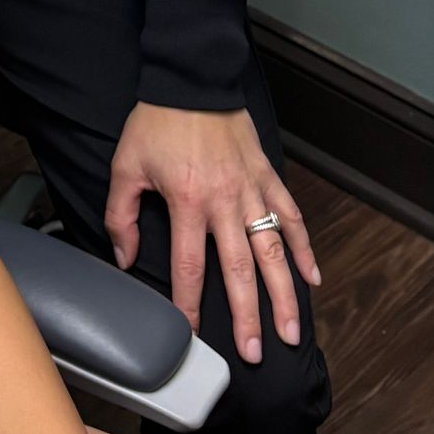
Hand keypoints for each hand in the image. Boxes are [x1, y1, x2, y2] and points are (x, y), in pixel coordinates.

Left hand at [104, 102, 319, 363]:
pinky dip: (303, 247)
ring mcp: (252, 190)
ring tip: (291, 331)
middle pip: (239, 270)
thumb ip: (121, 216)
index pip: (188, 268)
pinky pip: (291, 216)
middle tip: (256, 353)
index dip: (189, 307)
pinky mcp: (268, 176)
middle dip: (248, 316)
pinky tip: (312, 277)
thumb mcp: (125, 167)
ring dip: (283, 294)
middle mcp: (225, 203)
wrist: (191, 80)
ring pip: (273, 251)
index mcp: (187, 203)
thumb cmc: (157, 122)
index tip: (194, 338)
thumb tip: (125, 258)